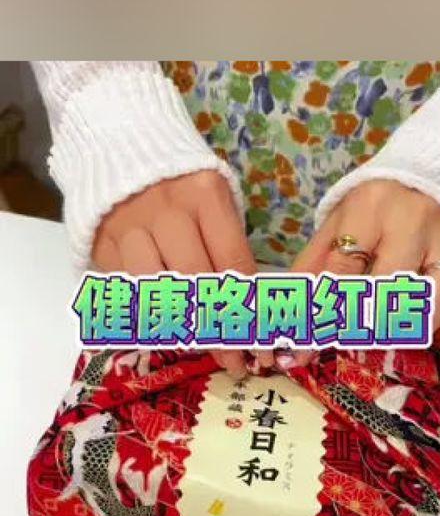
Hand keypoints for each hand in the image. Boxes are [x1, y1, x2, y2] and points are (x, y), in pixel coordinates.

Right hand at [93, 172, 272, 377]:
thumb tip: (250, 314)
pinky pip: (129, 294)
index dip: (248, 310)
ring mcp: (131, 228)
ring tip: (201, 346)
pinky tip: (168, 332)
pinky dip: (150, 319)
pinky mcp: (104, 246)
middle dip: (219, 330)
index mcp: (206, 196)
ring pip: (158, 294)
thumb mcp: (216, 205)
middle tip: (233, 360)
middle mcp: (167, 211)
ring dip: (183, 330)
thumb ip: (230, 251)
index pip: (233, 263)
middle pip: (196, 284)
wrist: (122, 156)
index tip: (260, 344)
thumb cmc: (184, 190)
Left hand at [292, 180, 439, 341]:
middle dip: (369, 324)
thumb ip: (312, 272)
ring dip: (416, 327)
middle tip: (354, 343)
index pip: (344, 268)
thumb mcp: (334, 228)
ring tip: (393, 342)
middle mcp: (414, 219)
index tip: (309, 342)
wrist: (425, 176)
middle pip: (393, 284)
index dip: (323, 310)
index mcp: (369, 209)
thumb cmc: (372, 210)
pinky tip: (434, 336)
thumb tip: (291, 329)